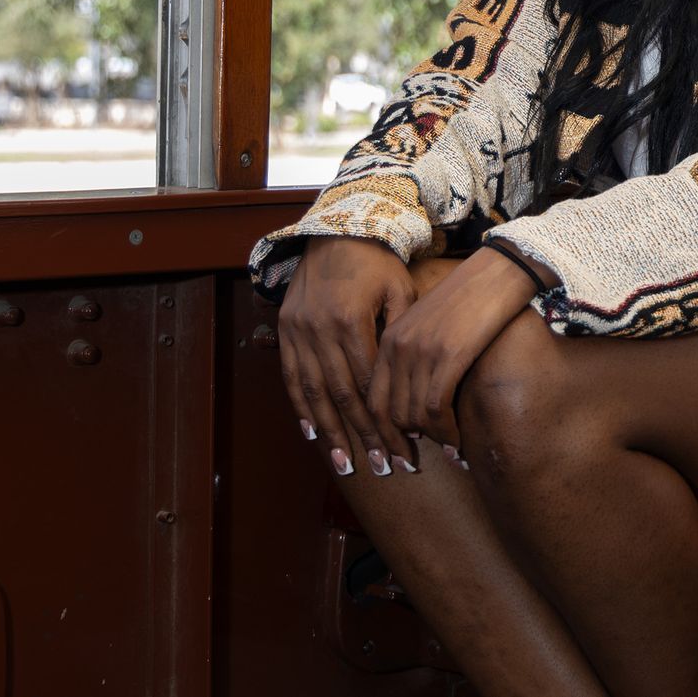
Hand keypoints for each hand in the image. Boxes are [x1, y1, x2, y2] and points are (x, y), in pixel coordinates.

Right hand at [277, 237, 416, 477]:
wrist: (338, 228)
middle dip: (364, 436)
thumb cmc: (379, 261)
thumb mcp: (400, 290)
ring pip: (314, 394)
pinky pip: (292, 378)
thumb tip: (410, 385)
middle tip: (385, 468)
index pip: (369, 385)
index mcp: (350, 321)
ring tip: (347, 466)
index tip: (405, 446)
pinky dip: (302, 409)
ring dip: (331, 433)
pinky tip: (314, 435)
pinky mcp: (286, 330)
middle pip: (343, 397)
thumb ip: (402, 334)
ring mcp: (298, 331)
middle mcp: (318, 330)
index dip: (387, 420)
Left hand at [370, 246, 547, 455]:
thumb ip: (416, 357)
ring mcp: (422, 350)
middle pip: (388, 413)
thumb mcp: (431, 326)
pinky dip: (444, 432)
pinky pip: (436, 409)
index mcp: (390, 339)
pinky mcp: (448, 355)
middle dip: (399, 445)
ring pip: (413, 415)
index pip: (372, 399)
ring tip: (447, 452)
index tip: (394, 455)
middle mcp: (398, 346)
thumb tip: (416, 405)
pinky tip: (456, 443)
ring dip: (430, 441)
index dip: (380, 434)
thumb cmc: (471, 299)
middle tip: (415, 465)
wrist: (499, 271)